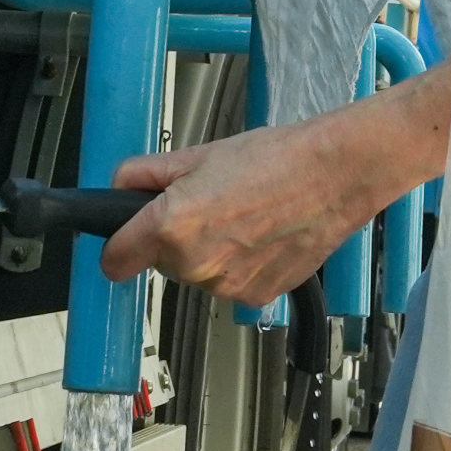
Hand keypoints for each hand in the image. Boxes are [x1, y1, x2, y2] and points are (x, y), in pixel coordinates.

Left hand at [98, 85, 439, 305]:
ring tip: (243, 215)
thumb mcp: (200, 153)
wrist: (335, 175)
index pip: (114, 260)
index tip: (123, 241)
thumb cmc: (276, 159)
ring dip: (209, 252)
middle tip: (209, 204)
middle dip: (174, 238)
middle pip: (161, 262)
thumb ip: (147, 173)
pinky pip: (230, 283)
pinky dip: (239, 264)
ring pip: (197, 273)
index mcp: (172, 225)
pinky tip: (262, 235)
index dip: (117, 246)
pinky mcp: (256, 297)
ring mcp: (226, 286)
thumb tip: (120, 185)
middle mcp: (195, 264)